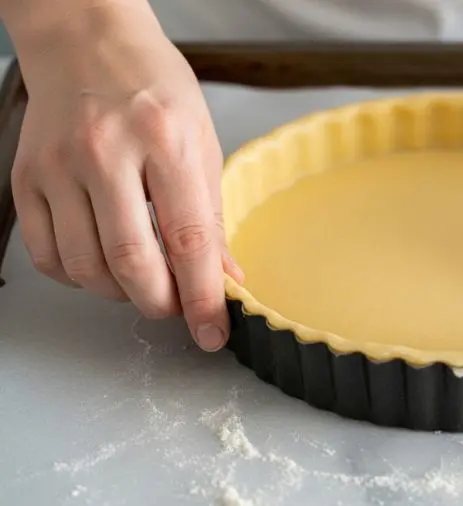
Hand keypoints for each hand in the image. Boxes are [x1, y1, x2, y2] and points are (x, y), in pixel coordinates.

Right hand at [6, 2, 242, 349]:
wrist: (87, 43)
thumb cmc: (152, 87)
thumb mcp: (202, 142)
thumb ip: (212, 214)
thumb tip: (225, 276)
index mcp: (164, 141)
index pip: (188, 240)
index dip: (203, 298)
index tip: (212, 332)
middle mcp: (105, 152)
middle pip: (131, 264)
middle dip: (161, 303)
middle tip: (177, 305)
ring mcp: (57, 166)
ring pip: (86, 268)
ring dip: (121, 293)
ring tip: (144, 280)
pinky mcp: (25, 177)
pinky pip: (47, 255)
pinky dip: (79, 276)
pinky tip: (101, 264)